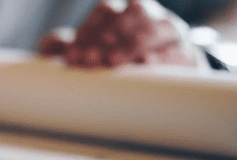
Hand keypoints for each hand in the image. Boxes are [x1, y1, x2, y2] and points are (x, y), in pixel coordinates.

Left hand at [40, 0, 198, 68]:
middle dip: (107, 38)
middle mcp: (150, 15)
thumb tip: (49, 47)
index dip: (88, 31)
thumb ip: (66, 46)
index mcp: (125, 9)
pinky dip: (162, 57)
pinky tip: (145, 64)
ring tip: (113, 61)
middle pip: (131, 15)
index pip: (107, 9)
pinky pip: (178, 52)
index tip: (71, 56)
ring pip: (156, 29)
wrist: (162, 73)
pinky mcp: (187, 54)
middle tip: (88, 60)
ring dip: (132, 44)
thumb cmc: (115, 59)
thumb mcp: (88, 50)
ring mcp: (171, 32)